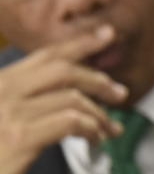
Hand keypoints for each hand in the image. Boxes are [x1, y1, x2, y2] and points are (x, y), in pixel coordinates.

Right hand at [0, 25, 127, 173]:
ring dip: (98, 114)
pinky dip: (91, 128)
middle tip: (120, 93)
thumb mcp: (3, 120)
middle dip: (98, 79)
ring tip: (110, 128)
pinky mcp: (20, 138)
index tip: (107, 34)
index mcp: (0, 85)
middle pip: (62, 71)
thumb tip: (74, 92)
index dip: (79, 43)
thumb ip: (27, 101)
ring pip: (72, 98)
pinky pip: (70, 121)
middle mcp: (3, 92)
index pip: (44, 56)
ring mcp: (10, 114)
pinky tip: (94, 139)